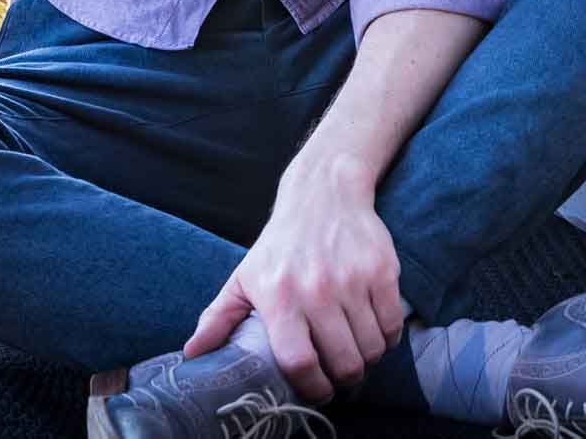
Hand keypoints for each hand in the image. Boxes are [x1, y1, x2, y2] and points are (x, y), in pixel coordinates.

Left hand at [182, 157, 402, 402]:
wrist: (323, 193)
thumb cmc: (280, 243)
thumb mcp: (244, 276)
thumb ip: (218, 317)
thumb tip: (192, 353)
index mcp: (280, 298)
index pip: (299, 362)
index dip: (312, 388)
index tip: (318, 391)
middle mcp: (317, 290)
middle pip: (343, 361)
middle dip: (345, 379)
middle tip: (342, 376)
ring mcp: (353, 280)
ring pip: (371, 347)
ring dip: (367, 360)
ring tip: (359, 354)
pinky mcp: (382, 270)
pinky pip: (393, 323)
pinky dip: (388, 338)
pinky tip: (376, 333)